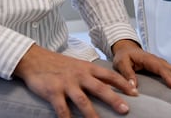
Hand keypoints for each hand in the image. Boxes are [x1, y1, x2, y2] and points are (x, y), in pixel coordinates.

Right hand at [13, 44, 138, 117]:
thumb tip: (108, 85)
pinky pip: (62, 109)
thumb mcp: (77, 65)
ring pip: (82, 101)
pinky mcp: (53, 92)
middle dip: (114, 99)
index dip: (123, 83)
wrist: (34, 59)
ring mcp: (66, 84)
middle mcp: (79, 75)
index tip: (136, 92)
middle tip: (125, 110)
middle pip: (100, 88)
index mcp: (87, 68)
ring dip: (92, 115)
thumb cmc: (58, 64)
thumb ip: (91, 74)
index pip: (109, 75)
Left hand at [109, 39, 170, 91]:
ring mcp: (163, 64)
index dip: (169, 78)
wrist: (126, 49)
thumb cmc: (124, 56)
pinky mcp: (164, 69)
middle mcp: (159, 61)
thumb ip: (127, 74)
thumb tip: (133, 86)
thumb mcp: (120, 63)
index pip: (161, 69)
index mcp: (150, 59)